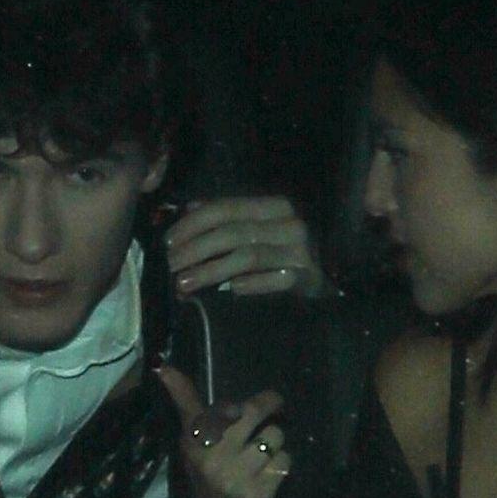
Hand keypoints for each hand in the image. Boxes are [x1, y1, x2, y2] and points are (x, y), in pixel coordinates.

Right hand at [156, 364, 292, 497]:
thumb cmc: (209, 475)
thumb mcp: (193, 441)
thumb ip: (186, 403)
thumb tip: (163, 367)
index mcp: (192, 442)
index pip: (201, 411)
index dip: (225, 407)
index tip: (233, 410)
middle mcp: (211, 458)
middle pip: (253, 412)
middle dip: (269, 404)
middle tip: (274, 404)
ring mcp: (235, 476)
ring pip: (274, 436)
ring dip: (274, 442)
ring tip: (261, 455)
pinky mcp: (258, 492)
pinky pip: (284, 460)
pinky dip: (281, 464)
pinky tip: (267, 475)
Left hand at [165, 196, 327, 298]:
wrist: (328, 275)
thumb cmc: (285, 250)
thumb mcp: (259, 226)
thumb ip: (228, 216)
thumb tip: (188, 209)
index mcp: (275, 206)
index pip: (226, 209)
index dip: (193, 224)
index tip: (168, 241)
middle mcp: (290, 224)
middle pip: (232, 232)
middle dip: (194, 249)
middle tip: (169, 266)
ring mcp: (300, 252)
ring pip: (247, 257)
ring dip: (211, 270)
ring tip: (184, 283)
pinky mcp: (307, 278)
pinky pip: (276, 280)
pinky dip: (252, 284)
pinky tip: (230, 291)